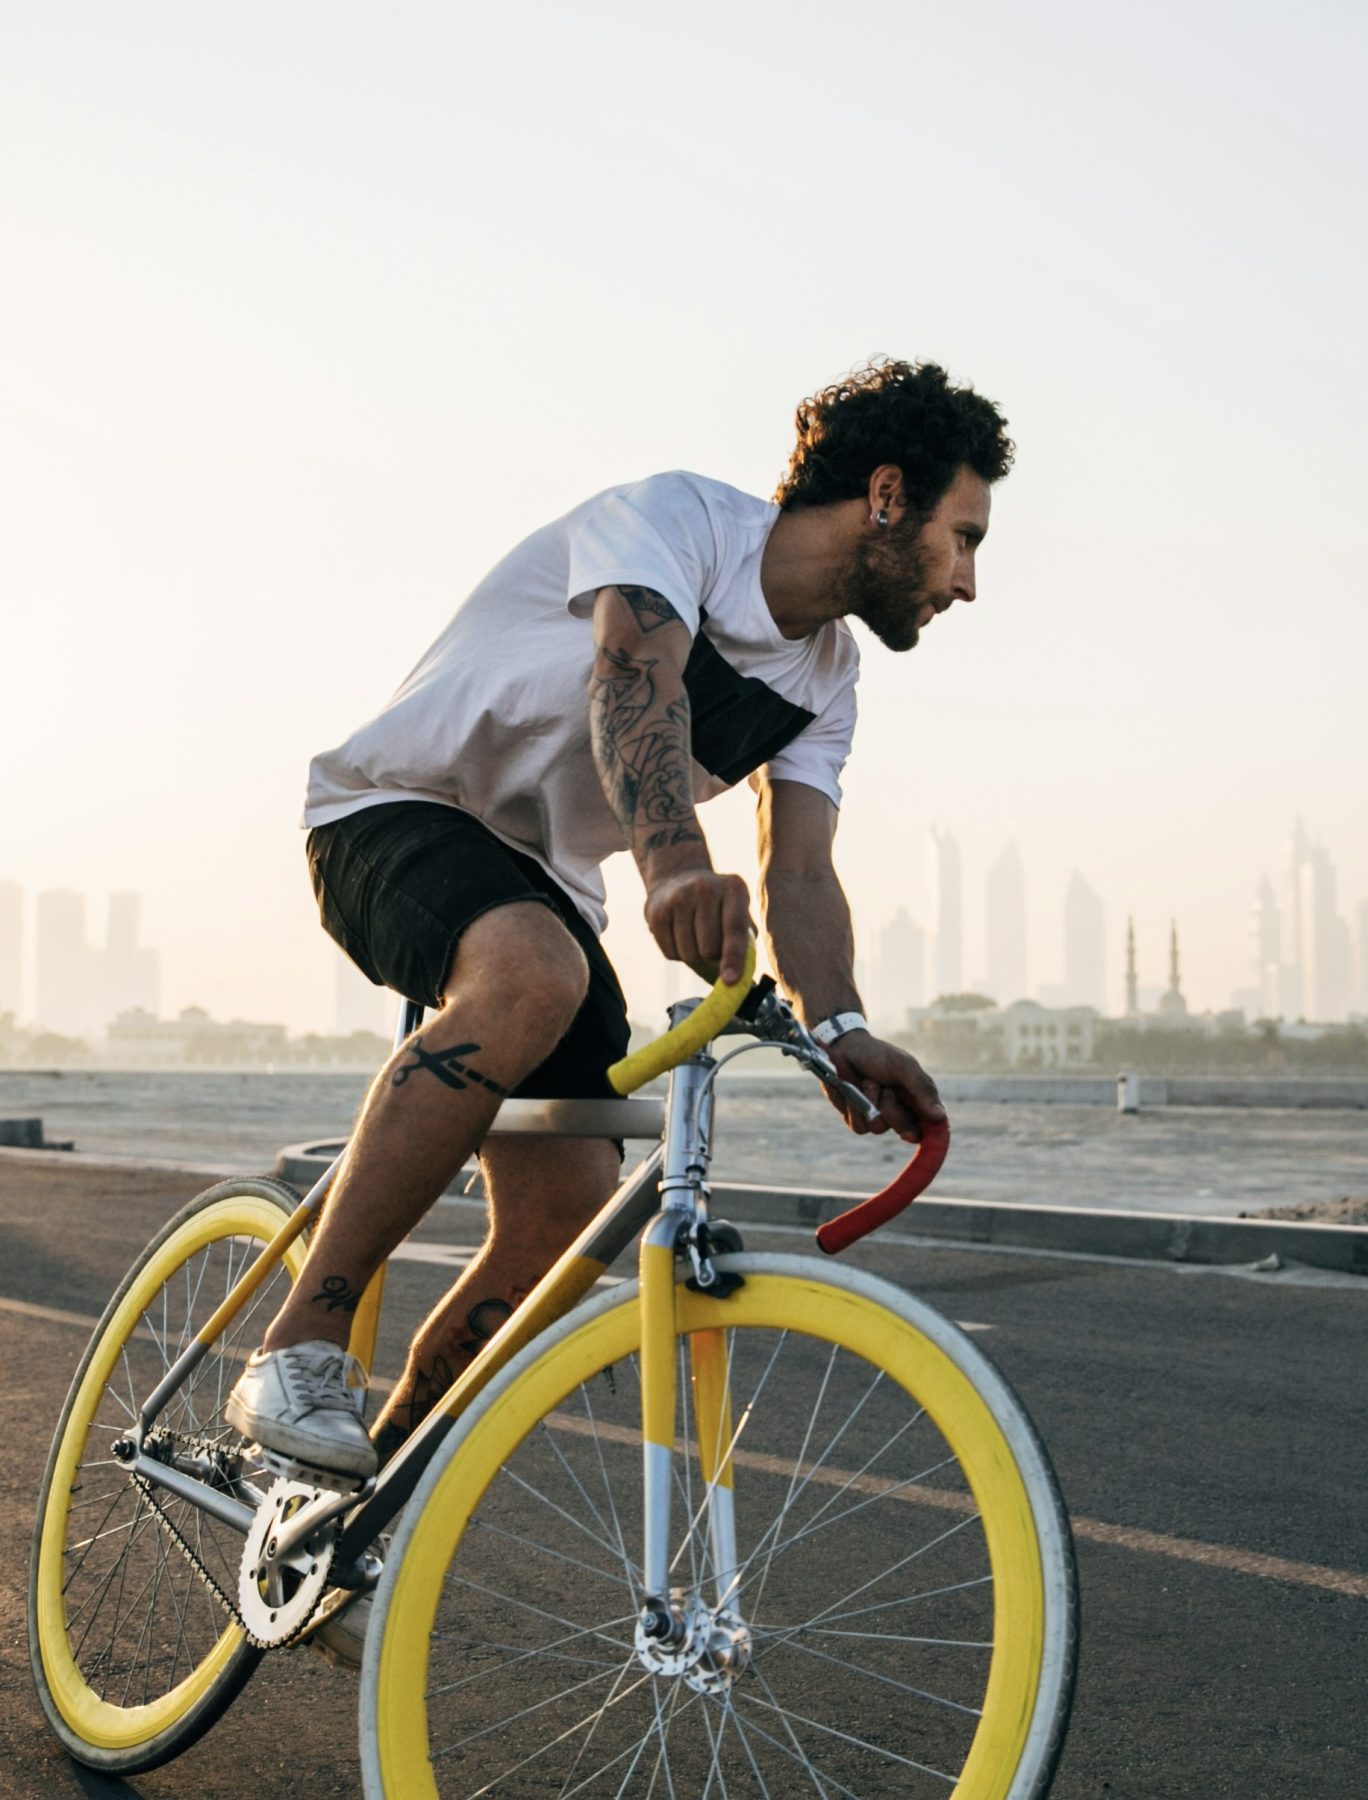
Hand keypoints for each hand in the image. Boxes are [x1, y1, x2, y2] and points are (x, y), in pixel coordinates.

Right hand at [643, 868, 754, 985]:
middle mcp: (705, 888)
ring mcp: (678, 898)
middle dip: (712, 958)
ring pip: (689, 954)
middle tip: (712, 945)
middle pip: (709, 949)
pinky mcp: (656, 911)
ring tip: (695, 937)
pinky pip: (670, 953)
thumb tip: (739, 980)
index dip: (733, 958)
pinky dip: (677, 954)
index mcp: (733, 888)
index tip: (729, 981)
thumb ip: (744, 940)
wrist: (678, 877)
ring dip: (694, 957)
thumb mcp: (737, 909)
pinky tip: (679, 935)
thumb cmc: (717, 905)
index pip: (734, 929)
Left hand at [824, 1031, 945, 1140]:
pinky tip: (852, 1090)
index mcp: (917, 1100)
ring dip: (872, 1103)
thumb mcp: (903, 1066)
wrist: (844, 1048)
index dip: (929, 1136)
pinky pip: (859, 1126)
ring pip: (878, 1128)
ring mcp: (878, 1117)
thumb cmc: (877, 1054)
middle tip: (887, 1089)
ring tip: (868, 1082)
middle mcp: (900, 1112)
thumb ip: (922, 1090)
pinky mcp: (858, 1118)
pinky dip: (855, 1107)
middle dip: (894, 1110)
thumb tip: (940, 1116)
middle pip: (906, 1132)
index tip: (913, 1133)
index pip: (931, 1127)